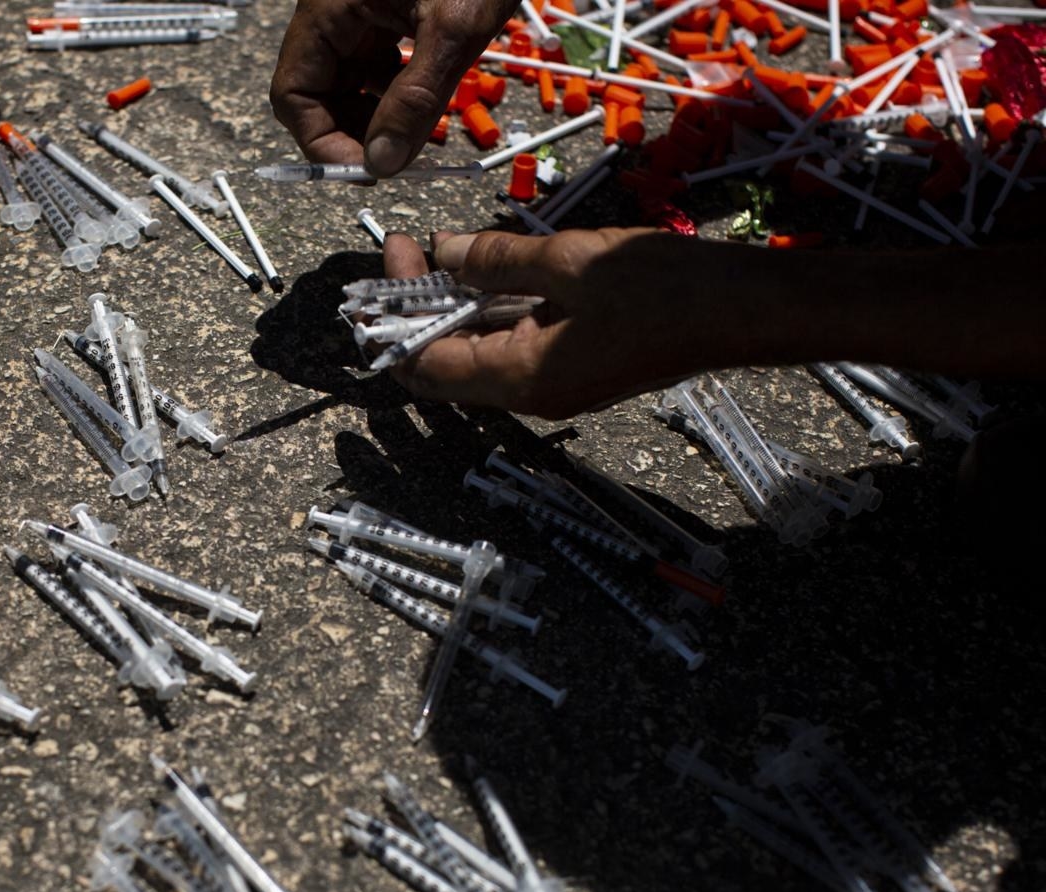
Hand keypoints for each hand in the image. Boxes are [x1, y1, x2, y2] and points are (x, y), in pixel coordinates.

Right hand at [270, 0, 516, 175]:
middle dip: (351, 134)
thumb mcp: (452, 30)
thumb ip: (414, 101)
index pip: (294, 94)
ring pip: (345, 82)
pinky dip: (392, 91)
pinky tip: (423, 102)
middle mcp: (333, 9)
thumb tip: (383, 163)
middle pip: (316, 92)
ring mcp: (357, 9)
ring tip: (414, 136)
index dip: (323, 143)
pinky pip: (372, 63)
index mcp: (329, 6)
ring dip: (373, 117)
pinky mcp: (383, 10)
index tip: (366, 171)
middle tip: (394, 162)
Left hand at [380, 228, 697, 417]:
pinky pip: (512, 347)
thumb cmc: (664, 290)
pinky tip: (487, 271)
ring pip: (477, 355)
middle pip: (444, 365)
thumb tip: (444, 253)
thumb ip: (497, 260)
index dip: (397, 312)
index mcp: (521, 378)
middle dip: (416, 309)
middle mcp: (529, 396)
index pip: (425, 363)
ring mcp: (552, 386)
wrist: (741, 312)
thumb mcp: (569, 261)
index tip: (398, 252)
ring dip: (452, 308)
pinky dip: (490, 313)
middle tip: (411, 249)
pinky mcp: (572, 369)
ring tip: (440, 254)